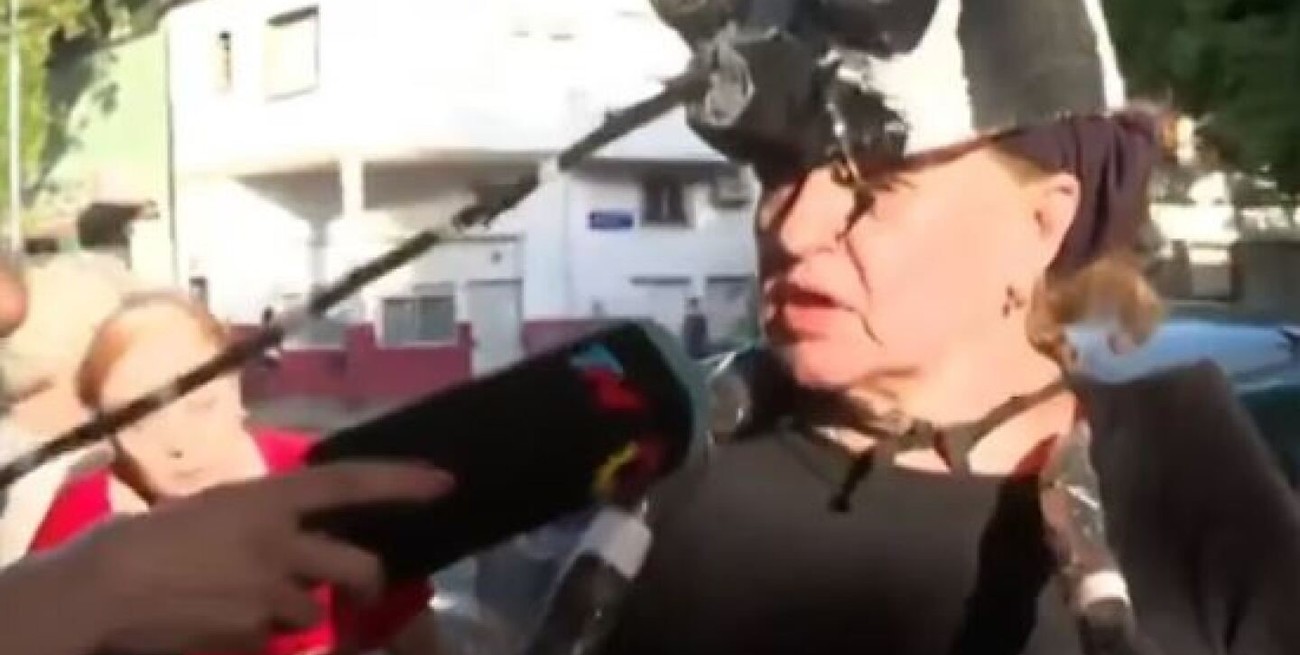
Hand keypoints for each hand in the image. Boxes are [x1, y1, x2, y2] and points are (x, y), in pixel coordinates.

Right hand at [57, 462, 453, 653]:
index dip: (402, 482)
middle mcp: (281, 545)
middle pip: (357, 567)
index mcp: (266, 499)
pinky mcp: (252, 638)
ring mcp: (270, 596)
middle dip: (366, 581)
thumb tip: (277, 529)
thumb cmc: (137, 539)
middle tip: (361, 588)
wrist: (98, 594)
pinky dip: (249, 636)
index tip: (446, 483)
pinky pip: (266, 639)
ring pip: (306, 611)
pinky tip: (211, 625)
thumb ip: (253, 517)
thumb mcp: (205, 508)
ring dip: (286, 611)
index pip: (350, 483)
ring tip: (232, 601)